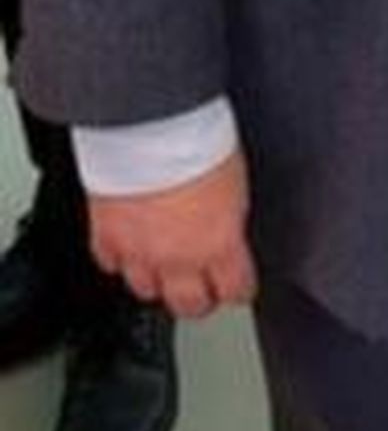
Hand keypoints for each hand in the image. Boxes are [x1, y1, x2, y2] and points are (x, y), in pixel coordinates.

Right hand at [88, 149, 257, 318]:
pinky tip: (130, 246)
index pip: (236, 290)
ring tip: (165, 265)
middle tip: (203, 287)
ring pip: (147, 291)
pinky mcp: (106, 237)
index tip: (237, 284)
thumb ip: (229, 221)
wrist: (150, 124)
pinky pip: (111, 264)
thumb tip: (228, 233)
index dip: (239, 287)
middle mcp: (178, 257)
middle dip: (200, 299)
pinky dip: (120, 258)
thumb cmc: (198, 140)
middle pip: (189, 306)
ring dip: (158, 280)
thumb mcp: (235, 184)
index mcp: (219, 244)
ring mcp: (138, 251)